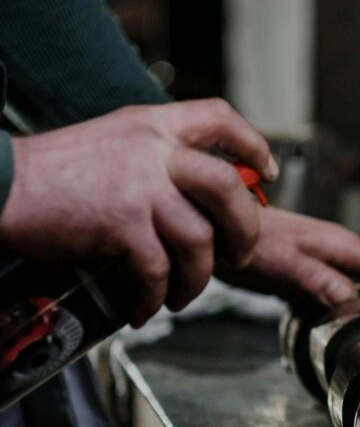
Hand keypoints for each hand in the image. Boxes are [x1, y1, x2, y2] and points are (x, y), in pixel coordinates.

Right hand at [0, 100, 278, 325]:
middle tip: (237, 256)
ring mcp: (139, 187)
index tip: (265, 173)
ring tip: (181, 296)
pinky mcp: (120, 223)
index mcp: (152, 125)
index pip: (220, 117)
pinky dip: (155, 298)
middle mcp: (153, 150)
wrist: (1, 185)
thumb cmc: (52, 175)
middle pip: (228, 188)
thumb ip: (156, 160)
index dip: (252, 145)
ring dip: (197, 279)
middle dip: (244, 230)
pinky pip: (157, 272)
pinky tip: (146, 309)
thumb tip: (196, 199)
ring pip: (200, 240)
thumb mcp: (113, 145)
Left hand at [222, 206, 359, 326]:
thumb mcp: (280, 262)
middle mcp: (338, 250)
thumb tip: (349, 298)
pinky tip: (347, 332)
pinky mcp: (307, 271)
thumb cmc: (243, 242)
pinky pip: (343, 290)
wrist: (212, 228)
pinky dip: (354, 310)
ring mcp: (323, 259)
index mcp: (340, 245)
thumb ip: (314, 277)